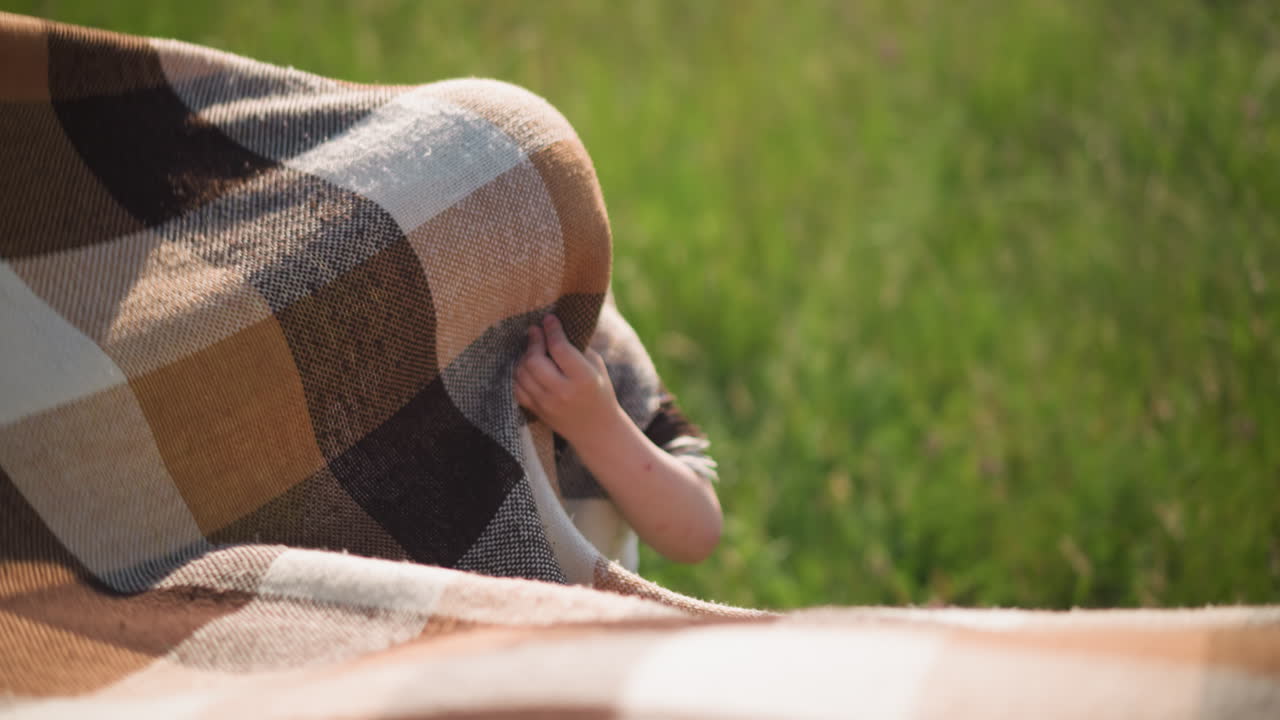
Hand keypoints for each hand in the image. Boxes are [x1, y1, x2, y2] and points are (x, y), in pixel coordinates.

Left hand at [514, 314, 620, 445]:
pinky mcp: (537, 411)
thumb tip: (555, 325)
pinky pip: (517, 388)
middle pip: (535, 360)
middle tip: (535, 331)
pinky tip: (526, 366)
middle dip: (533, 341)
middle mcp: (563, 392)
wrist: (597, 430)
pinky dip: (518, 374)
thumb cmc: (600, 392)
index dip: (552, 329)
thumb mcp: (597, 367)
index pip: (560, 348)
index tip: (548, 319)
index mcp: (583, 378)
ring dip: (524, 356)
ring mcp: (547, 404)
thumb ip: (577, 347)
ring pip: (522, 373)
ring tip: (532, 348)